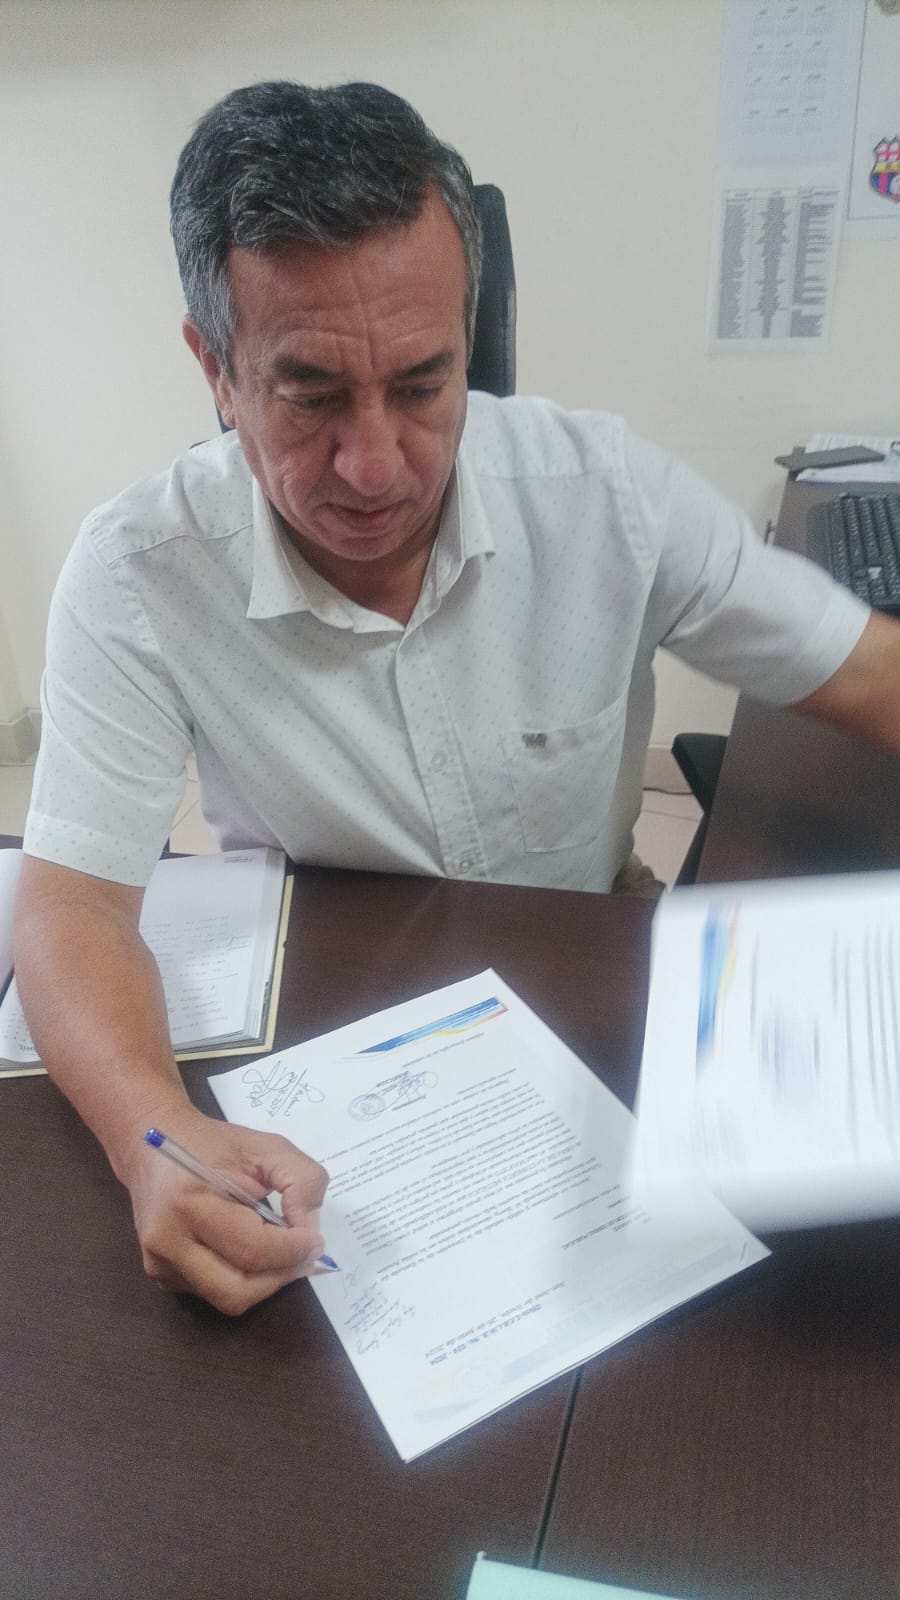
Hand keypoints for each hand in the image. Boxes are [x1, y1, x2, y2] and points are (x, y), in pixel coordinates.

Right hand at [125, 1108, 328, 1314]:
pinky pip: (211, 1293)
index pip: (252, 1248)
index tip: (315, 1239)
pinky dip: (241, 1279)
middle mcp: (167, 1240)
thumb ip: (302, 1180)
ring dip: (263, 1282)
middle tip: (303, 1254)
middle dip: (280, 1276)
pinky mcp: (159, 1275)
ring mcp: (159, 1263)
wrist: (151, 1143)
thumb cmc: (213, 1144)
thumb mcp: (267, 1146)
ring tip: (279, 1251)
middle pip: (237, 1289)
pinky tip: (247, 1250)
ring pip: (226, 1299)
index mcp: (189, 1202)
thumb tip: (307, 1229)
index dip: (293, 1250)